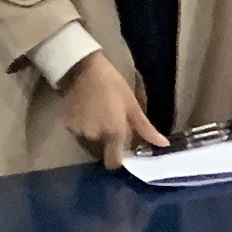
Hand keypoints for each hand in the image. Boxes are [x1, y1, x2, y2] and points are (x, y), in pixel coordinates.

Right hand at [61, 52, 166, 168]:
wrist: (85, 69)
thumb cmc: (113, 85)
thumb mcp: (132, 105)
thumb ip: (146, 129)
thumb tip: (164, 145)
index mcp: (114, 132)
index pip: (113, 162)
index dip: (117, 161)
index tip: (121, 151)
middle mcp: (95, 136)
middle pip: (102, 150)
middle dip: (107, 141)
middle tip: (110, 122)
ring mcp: (79, 131)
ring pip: (90, 141)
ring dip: (95, 133)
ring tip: (98, 115)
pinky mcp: (67, 124)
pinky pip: (78, 132)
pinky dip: (83, 126)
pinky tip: (87, 112)